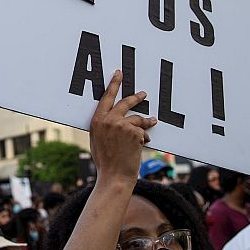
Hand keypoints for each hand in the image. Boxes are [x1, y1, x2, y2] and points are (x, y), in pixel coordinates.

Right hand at [89, 70, 156, 185]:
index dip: (113, 84)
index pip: (106, 97)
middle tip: (143, 94)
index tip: (119, 73)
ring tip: (153, 121)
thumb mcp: (97, 140)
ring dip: (146, 121)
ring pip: (137, 118)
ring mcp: (122, 125)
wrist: (114, 176)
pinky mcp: (134, 132)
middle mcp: (108, 120)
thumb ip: (104, 126)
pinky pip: (142, 130)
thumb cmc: (105, 162)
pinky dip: (144, 137)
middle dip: (136, 97)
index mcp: (96, 121)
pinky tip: (142, 145)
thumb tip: (113, 118)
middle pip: (125, 102)